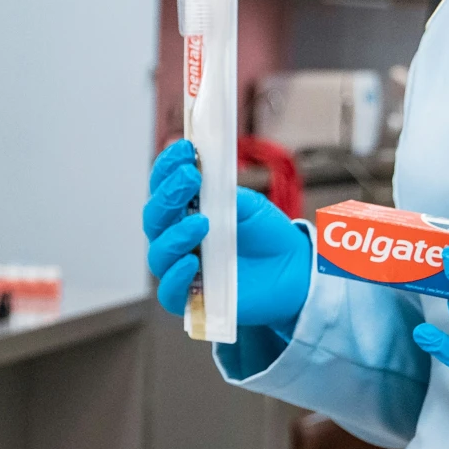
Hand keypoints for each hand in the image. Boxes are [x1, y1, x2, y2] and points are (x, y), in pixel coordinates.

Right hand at [141, 140, 311, 330]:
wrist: (295, 270)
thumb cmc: (266, 234)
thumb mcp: (249, 205)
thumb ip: (223, 195)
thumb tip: (202, 180)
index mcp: (185, 211)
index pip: (162, 187)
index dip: (167, 167)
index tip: (184, 149)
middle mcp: (176, 238)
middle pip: (154, 218)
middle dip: (168, 195)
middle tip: (190, 177)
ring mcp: (183, 268)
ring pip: (158, 253)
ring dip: (175, 234)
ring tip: (202, 222)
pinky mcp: (193, 299)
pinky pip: (170, 292)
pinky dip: (176, 276)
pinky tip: (192, 262)